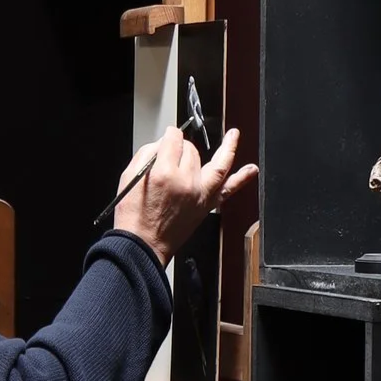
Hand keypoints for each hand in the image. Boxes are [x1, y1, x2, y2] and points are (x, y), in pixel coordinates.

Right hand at [113, 125, 257, 263]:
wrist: (142, 245)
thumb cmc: (134, 216)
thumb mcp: (129, 177)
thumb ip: (147, 154)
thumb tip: (162, 144)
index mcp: (164, 173)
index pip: (174, 139)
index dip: (170, 135)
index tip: (169, 137)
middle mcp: (186, 182)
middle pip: (192, 150)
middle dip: (184, 147)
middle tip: (175, 152)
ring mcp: (200, 194)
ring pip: (217, 163)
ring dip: (227, 148)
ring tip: (234, 135)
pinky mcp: (206, 205)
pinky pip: (228, 189)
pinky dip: (241, 178)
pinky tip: (251, 169)